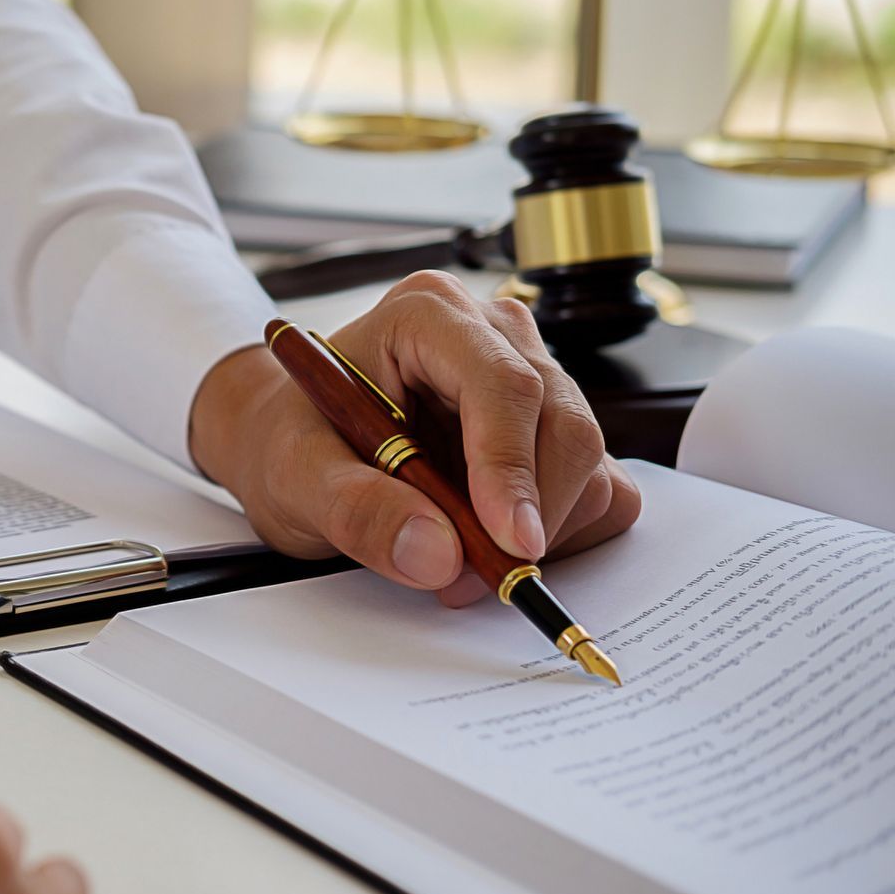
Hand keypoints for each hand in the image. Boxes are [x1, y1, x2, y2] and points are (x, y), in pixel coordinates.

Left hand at [190, 271, 641, 606]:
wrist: (294, 445)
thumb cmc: (295, 441)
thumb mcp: (296, 477)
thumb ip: (356, 510)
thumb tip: (437, 555)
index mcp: (428, 316)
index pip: (503, 384)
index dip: (511, 466)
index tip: (511, 542)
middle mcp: (493, 333)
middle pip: (561, 424)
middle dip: (529, 514)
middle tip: (472, 577)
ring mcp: (534, 376)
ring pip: (587, 460)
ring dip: (541, 529)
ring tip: (458, 559)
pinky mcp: (554, 427)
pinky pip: (600, 486)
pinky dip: (562, 531)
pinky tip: (493, 540)